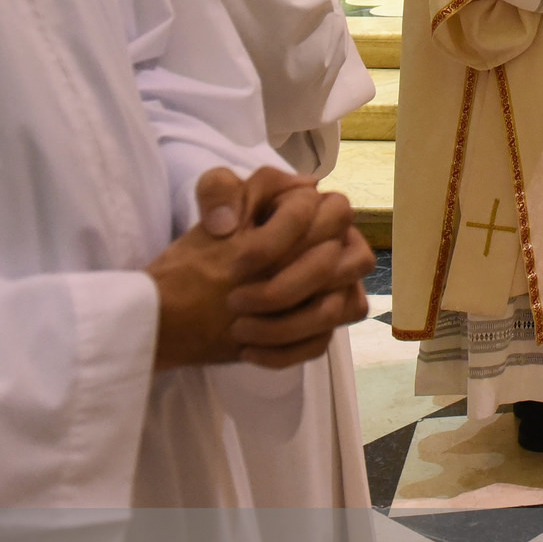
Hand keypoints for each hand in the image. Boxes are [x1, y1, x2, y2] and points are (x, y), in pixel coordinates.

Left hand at [148, 170, 332, 370]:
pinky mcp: (325, 326)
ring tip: (239, 329)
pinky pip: (319, 343)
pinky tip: (246, 351)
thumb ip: (218, 189)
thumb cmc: (220, 233)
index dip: (284, 238)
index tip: (239, 261)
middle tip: (236, 300)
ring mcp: (339, 289)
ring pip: (332, 311)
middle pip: (336, 267)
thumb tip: (229, 223)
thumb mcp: (212, 197)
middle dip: (283, 289)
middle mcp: (341, 248)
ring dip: (284, 326)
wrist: (201, 285)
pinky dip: (283, 352)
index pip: (333, 213)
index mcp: (322, 210)